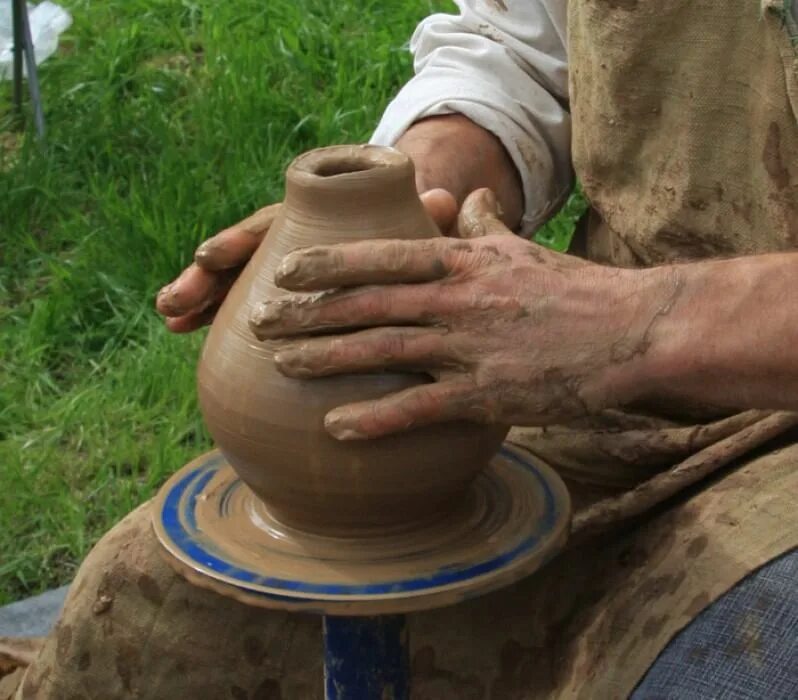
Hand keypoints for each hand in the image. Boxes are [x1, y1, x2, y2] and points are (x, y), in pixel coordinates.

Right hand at [155, 190, 458, 332]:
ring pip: (238, 284)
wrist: (413, 256)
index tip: (209, 256)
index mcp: (325, 222)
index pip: (276, 226)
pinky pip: (248, 314)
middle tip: (171, 301)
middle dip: (206, 277)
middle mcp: (299, 245)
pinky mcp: (294, 307)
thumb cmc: (416, 242)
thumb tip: (447, 201)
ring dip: (201, 300)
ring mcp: (292, 276)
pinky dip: (218, 324)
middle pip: (246, 256)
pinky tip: (190, 338)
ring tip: (170, 319)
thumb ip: (427, 224)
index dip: (242, 242)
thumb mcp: (422, 235)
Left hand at [250, 189, 678, 439]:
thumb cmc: (573, 289)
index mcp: (461, 262)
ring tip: (281, 364)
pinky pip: (418, 407)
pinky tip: (335, 427)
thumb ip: (483, 224)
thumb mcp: (522, 248)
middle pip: (365, 302)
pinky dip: (373, 418)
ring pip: (380, 348)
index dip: (327, 263)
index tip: (283, 270)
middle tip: (260, 321)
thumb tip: (465, 194)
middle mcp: (455, 299)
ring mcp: (468, 346)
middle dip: (306, 312)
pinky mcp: (485, 394)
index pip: (381, 256)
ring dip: (324, 357)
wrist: (630, 330)